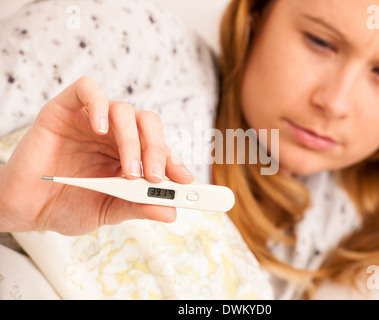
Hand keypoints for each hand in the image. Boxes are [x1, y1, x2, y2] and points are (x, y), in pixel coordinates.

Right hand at [0, 77, 193, 234]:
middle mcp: (114, 135)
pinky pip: (87, 90)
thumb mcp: (108, 211)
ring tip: (129, 170)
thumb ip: (137, 207)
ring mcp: (91, 120)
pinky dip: (99, 105)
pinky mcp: (65, 109)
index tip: (185, 181)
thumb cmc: (67, 206)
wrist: (25, 208)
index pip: (159, 149)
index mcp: (128, 155)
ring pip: (124, 110)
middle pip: (148, 125)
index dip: (175, 161)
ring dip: (133, 140)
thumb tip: (171, 212)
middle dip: (158, 150)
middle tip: (156, 177)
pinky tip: (100, 129)